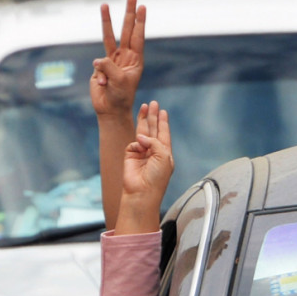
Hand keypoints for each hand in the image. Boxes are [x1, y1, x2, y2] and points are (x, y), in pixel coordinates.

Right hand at [91, 0, 145, 120]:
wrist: (110, 109)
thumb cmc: (120, 97)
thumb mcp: (119, 82)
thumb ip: (109, 68)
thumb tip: (98, 59)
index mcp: (135, 59)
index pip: (138, 36)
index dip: (140, 22)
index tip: (142, 7)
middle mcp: (125, 56)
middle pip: (127, 29)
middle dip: (129, 13)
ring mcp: (112, 59)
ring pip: (110, 36)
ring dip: (108, 20)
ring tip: (105, 4)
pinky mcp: (100, 65)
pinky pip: (98, 62)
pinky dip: (99, 72)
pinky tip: (102, 84)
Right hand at [115, 101, 173, 234]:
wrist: (141, 192)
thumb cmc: (156, 177)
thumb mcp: (163, 156)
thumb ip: (154, 142)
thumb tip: (140, 137)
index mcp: (165, 153)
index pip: (164, 134)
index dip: (163, 122)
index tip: (163, 111)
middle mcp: (153, 152)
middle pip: (153, 130)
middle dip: (153, 117)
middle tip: (154, 103)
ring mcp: (142, 153)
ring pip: (142, 132)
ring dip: (144, 119)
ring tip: (145, 106)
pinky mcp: (130, 156)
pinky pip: (133, 144)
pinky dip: (137, 143)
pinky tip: (140, 147)